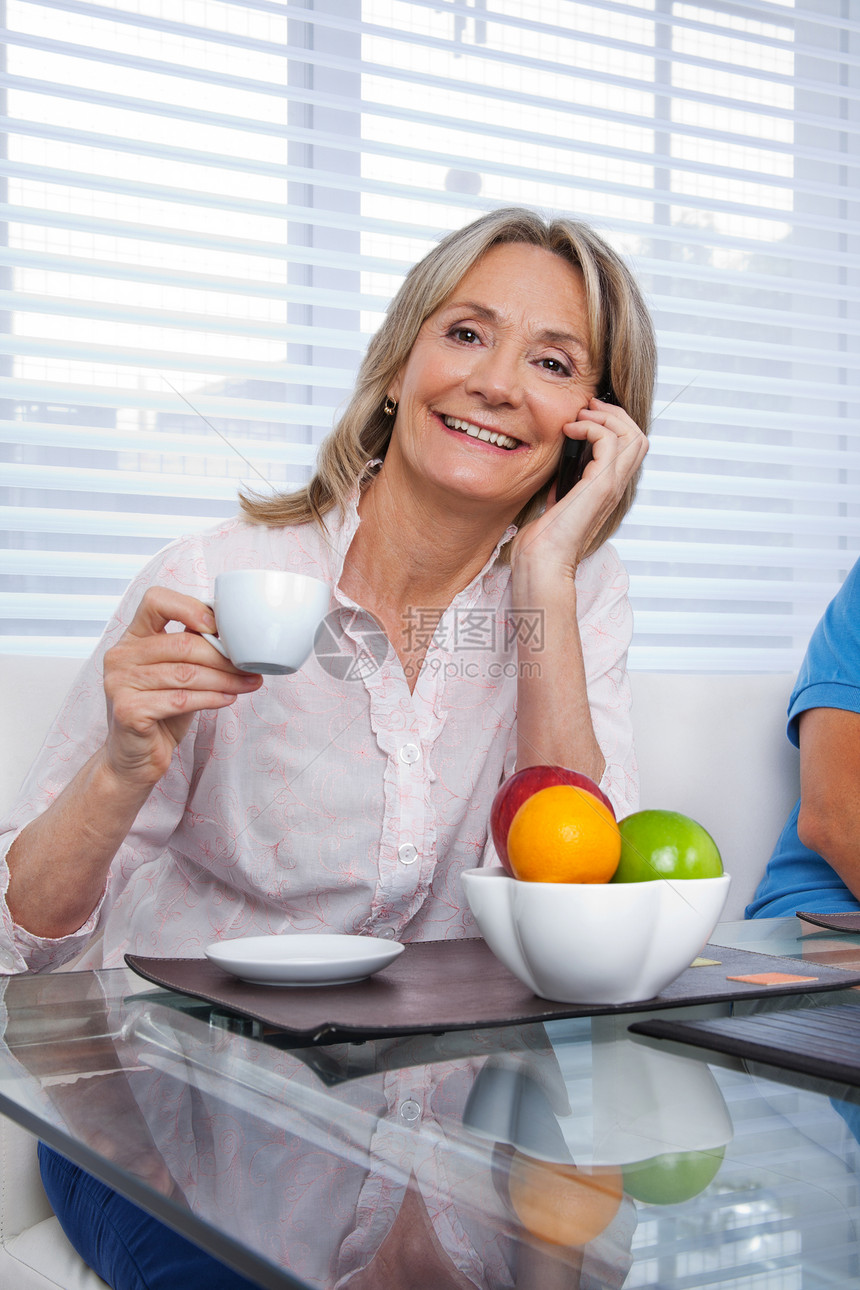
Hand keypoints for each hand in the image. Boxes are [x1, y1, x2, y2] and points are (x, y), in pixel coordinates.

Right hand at [102, 586, 262, 788]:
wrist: (134, 758)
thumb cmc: (159, 711)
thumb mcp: (175, 674)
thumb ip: (192, 650)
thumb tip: (236, 635)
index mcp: (132, 638)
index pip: (155, 600)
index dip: (190, 607)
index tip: (219, 625)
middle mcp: (121, 656)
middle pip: (182, 642)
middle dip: (223, 655)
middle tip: (249, 665)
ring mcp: (120, 683)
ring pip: (186, 673)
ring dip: (225, 679)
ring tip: (247, 683)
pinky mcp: (128, 710)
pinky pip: (180, 699)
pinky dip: (211, 698)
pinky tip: (228, 699)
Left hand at [511, 397, 647, 575]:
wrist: (543, 560)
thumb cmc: (545, 539)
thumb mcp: (558, 501)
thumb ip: (567, 483)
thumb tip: (562, 467)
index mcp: (608, 489)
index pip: (631, 447)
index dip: (615, 423)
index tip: (587, 415)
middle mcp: (616, 486)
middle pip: (638, 436)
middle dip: (614, 413)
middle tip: (587, 409)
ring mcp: (611, 486)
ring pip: (633, 434)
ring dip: (605, 417)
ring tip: (579, 418)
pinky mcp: (600, 485)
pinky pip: (609, 440)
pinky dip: (590, 427)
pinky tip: (570, 431)